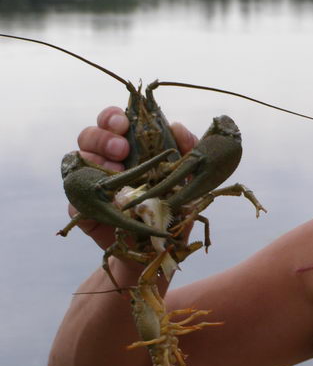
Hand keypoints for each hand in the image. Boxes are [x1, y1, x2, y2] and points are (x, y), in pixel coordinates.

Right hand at [70, 106, 197, 249]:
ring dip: (95, 161)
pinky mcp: (81, 210)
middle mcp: (104, 161)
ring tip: (115, 170)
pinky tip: (106, 201)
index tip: (124, 124)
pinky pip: (72, 199)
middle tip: (122, 150)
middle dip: (103, 138)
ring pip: (76, 160)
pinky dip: (86, 197)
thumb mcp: (185, 177)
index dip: (112, 118)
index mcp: (127, 148)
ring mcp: (89, 184)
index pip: (111, 123)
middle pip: (88, 136)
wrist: (156, 246)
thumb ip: (186, 149)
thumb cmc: (169, 206)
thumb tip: (176, 126)